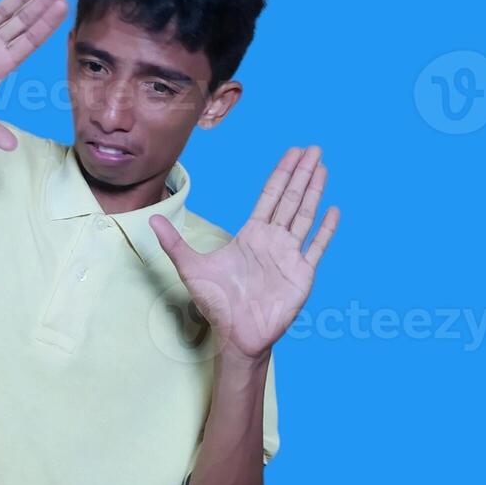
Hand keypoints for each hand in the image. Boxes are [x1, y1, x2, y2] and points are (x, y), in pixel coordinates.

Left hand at [149, 146, 339, 363]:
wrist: (236, 336)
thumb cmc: (216, 303)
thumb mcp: (191, 267)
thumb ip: (173, 242)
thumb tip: (151, 219)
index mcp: (251, 234)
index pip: (269, 196)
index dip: (281, 173)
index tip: (291, 153)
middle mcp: (273, 240)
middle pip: (290, 198)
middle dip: (301, 173)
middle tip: (314, 148)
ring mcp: (289, 256)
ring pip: (304, 215)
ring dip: (314, 191)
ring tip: (323, 167)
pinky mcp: (302, 274)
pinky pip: (317, 247)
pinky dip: (326, 229)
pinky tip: (334, 209)